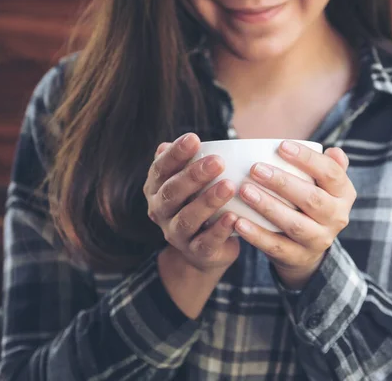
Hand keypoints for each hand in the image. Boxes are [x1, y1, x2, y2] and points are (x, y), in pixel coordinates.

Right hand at [143, 133, 239, 274]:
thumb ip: (189, 162)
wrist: (204, 251)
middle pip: (172, 192)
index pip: (161, 169)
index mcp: (157, 189)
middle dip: (194, 175)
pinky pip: (206, 242)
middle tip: (218, 161)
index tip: (194, 138)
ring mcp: (176, 234)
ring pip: (187, 218)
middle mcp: (160, 211)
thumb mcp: (192, 182)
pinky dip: (219, 229)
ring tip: (229, 186)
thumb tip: (185, 140)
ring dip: (208, 201)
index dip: (175, 154)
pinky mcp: (196, 252)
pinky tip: (233, 217)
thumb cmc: (199, 203)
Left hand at [234, 141, 355, 288]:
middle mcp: (337, 218)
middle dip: (282, 183)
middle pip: (312, 199)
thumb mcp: (325, 186)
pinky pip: (276, 246)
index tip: (281, 146)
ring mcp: (318, 240)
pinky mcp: (298, 257)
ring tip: (244, 191)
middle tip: (255, 169)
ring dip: (267, 206)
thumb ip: (329, 166)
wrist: (308, 250)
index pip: (331, 173)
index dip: (307, 159)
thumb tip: (334, 151)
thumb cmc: (311, 204)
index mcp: (344, 195)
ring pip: (293, 224)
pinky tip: (238, 221)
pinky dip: (256, 234)